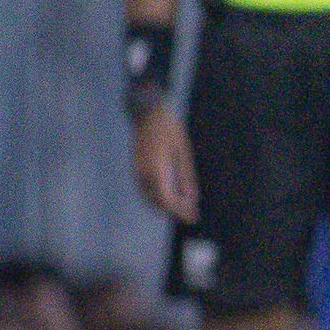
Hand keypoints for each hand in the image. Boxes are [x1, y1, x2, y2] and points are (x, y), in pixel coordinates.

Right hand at [132, 103, 197, 222]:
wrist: (147, 112)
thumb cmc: (169, 128)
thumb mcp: (183, 151)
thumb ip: (186, 176)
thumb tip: (192, 198)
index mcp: (156, 170)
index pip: (167, 200)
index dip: (180, 211)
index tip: (193, 217)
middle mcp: (143, 174)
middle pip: (157, 203)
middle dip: (175, 211)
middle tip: (192, 214)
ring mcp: (137, 172)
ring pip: (149, 199)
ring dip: (166, 206)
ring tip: (184, 207)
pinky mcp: (136, 169)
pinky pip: (146, 191)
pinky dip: (158, 198)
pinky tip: (172, 196)